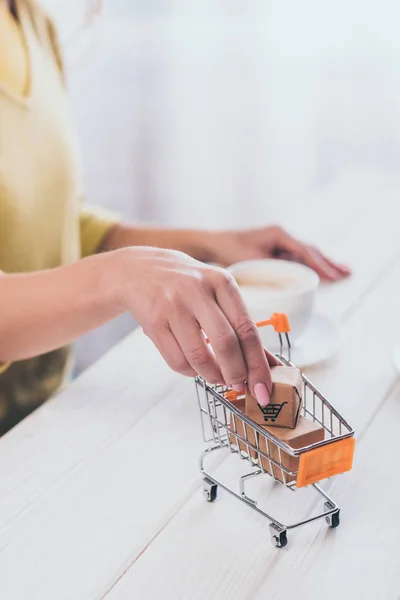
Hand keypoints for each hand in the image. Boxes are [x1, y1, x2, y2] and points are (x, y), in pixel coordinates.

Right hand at [118, 247, 277, 404]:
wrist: (140, 270)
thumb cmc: (187, 284)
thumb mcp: (217, 293)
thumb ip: (241, 326)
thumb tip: (269, 364)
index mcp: (221, 282)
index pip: (246, 329)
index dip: (258, 363)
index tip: (264, 387)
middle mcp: (197, 291)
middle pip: (226, 344)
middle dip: (237, 373)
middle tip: (241, 385)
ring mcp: (173, 306)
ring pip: (200, 357)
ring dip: (213, 376)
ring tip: (218, 377)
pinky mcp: (153, 323)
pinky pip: (177, 361)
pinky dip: (191, 372)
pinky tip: (195, 367)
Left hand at [207, 226, 350, 280]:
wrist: (213, 243)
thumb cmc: (230, 250)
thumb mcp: (252, 261)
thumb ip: (271, 271)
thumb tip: (287, 289)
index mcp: (279, 234)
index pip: (305, 251)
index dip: (320, 265)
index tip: (333, 276)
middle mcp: (282, 235)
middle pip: (311, 251)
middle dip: (328, 263)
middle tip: (346, 272)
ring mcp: (279, 241)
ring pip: (306, 254)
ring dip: (322, 264)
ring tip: (342, 272)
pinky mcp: (274, 250)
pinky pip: (296, 258)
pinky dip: (309, 266)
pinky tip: (319, 274)